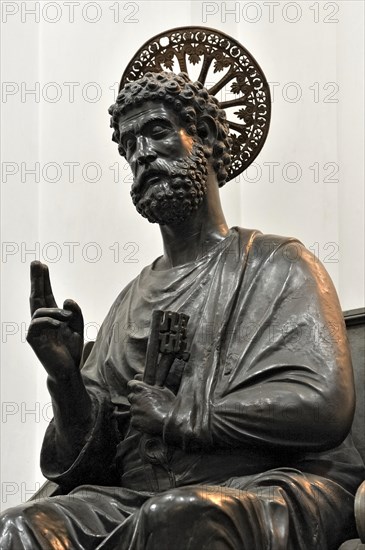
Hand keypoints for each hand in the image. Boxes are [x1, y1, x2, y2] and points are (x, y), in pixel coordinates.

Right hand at [27, 261, 83, 379]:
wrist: (67, 369)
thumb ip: (75, 313)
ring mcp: (36, 330)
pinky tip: (60, 325)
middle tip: (36, 262)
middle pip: (36, 296)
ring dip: (54, 311)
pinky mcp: (33, 339)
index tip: (41, 265)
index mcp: (51, 316)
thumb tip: (67, 299)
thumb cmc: (70, 349)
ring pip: (38, 310)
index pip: (46, 294)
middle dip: (37, 279)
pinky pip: (36, 324)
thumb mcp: (78, 327)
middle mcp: (41, 321)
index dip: (43, 280)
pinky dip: (49, 321)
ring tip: (67, 318)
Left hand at [127, 379, 174, 434]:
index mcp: (141, 388)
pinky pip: (134, 420)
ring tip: (150, 414)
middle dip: (137, 400)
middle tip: (148, 404)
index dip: (136, 388)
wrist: (170, 421)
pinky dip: (139, 421)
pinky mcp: (134, 422)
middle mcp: (135, 398)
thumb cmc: (168, 404)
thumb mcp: (162, 389)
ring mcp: (134, 410)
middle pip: (131, 397)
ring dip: (139, 410)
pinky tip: (149, 422)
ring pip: (133, 409)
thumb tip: (137, 374)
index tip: (140, 391)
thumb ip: (148, 381)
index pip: (131, 384)